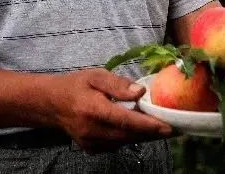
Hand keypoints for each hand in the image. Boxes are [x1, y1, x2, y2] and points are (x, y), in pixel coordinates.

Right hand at [48, 69, 173, 152]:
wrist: (52, 104)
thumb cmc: (76, 85)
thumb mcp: (96, 76)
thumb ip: (118, 84)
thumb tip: (140, 92)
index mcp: (93, 109)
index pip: (125, 120)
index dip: (148, 125)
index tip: (168, 126)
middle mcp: (91, 130)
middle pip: (128, 135)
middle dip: (152, 133)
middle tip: (173, 128)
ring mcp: (90, 142)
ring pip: (123, 142)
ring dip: (142, 136)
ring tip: (159, 127)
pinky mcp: (91, 149)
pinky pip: (115, 145)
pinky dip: (128, 138)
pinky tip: (137, 129)